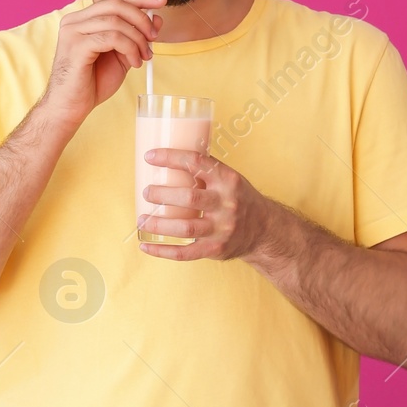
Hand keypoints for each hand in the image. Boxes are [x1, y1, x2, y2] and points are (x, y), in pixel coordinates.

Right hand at [38, 0, 166, 127]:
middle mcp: (74, 21)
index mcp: (82, 19)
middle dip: (141, 19)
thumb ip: (135, 35)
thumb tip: (156, 18)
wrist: (72, 106)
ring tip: (143, 57)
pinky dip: (129, 49)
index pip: (114, 0)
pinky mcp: (76, 46)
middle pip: (115, 5)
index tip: (161, 1)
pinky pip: (112, 38)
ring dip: (137, 39)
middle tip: (153, 38)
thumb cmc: (92, 82)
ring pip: (116, 22)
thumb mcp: (122, 54)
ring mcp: (73, 32)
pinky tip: (134, 63)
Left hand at [137, 148, 271, 261]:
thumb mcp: (230, 178)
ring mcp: (222, 229)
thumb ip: (204, 168)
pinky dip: (162, 251)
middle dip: (162, 194)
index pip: (196, 163)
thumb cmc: (237, 198)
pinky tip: (145, 246)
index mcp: (228, 180)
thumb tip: (167, 154)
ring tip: (142, 219)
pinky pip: (185, 253)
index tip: (149, 157)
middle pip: (189, 198)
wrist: (264, 230)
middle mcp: (227, 204)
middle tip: (147, 192)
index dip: (170, 158)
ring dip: (158, 224)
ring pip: (185, 228)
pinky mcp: (216, 249)